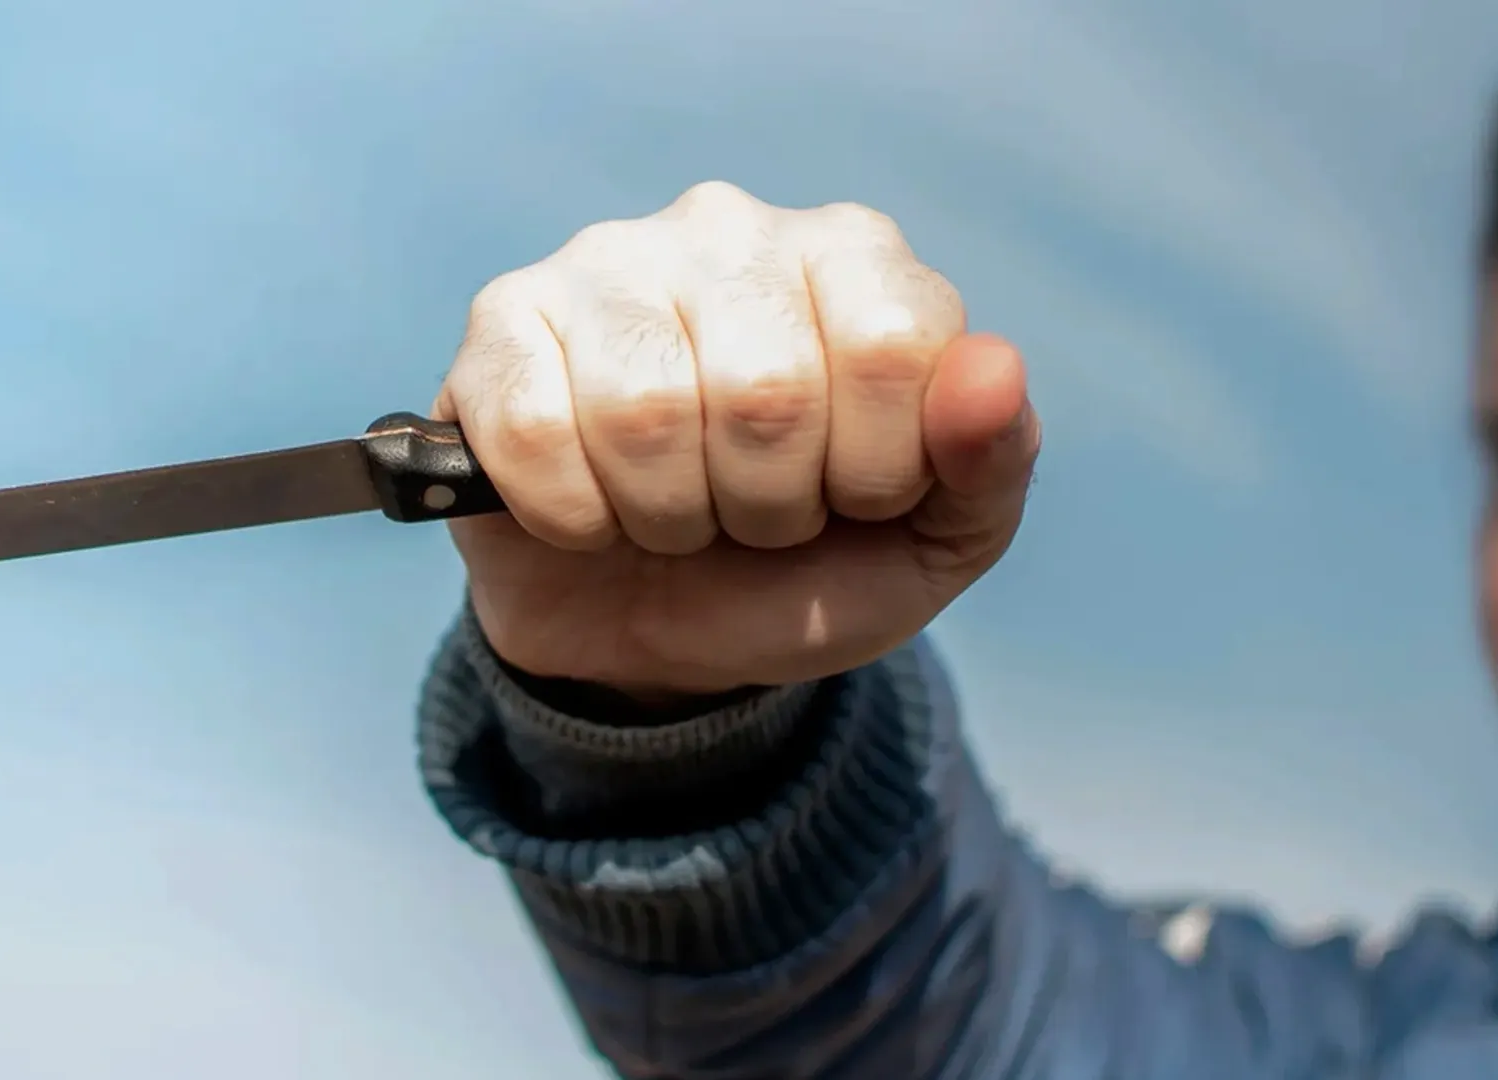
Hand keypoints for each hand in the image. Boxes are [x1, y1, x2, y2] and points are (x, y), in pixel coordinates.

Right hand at [438, 182, 1038, 699]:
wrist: (656, 630)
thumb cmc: (804, 566)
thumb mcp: (931, 542)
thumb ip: (989, 463)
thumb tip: (993, 371)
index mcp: (854, 256)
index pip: (890, 349)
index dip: (872, 470)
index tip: (852, 498)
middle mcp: (728, 228)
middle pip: (766, 388)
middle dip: (767, 505)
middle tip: (751, 516)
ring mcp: (606, 262)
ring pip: (645, 410)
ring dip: (668, 517)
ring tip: (674, 513)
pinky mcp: (503, 321)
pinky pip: (536, 430)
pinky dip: (573, 515)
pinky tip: (587, 511)